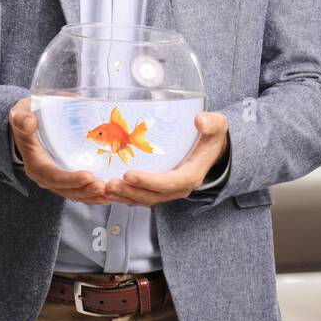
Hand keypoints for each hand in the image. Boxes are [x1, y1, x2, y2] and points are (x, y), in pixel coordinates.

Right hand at [9, 96, 111, 204]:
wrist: (27, 123)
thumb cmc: (26, 118)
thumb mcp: (20, 115)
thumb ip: (22, 119)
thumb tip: (30, 122)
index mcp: (35, 164)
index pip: (53, 176)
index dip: (70, 179)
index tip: (88, 176)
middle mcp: (45, 177)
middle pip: (66, 189)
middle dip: (85, 190)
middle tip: (103, 187)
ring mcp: (56, 180)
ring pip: (75, 193)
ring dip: (92, 196)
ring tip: (110, 194)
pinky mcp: (66, 179)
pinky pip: (79, 191)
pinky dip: (94, 196)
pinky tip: (109, 196)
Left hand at [105, 111, 229, 206]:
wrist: (214, 150)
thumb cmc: (212, 137)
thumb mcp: (217, 126)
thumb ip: (211, 123)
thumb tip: (200, 120)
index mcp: (191, 175)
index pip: (169, 183)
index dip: (148, 181)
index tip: (129, 174)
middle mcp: (179, 188)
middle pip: (152, 196)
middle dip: (129, 192)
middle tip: (109, 184)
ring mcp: (168, 191)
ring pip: (144, 199)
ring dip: (123, 196)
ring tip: (103, 189)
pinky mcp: (159, 189)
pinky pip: (140, 197)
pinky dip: (124, 196)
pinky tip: (108, 191)